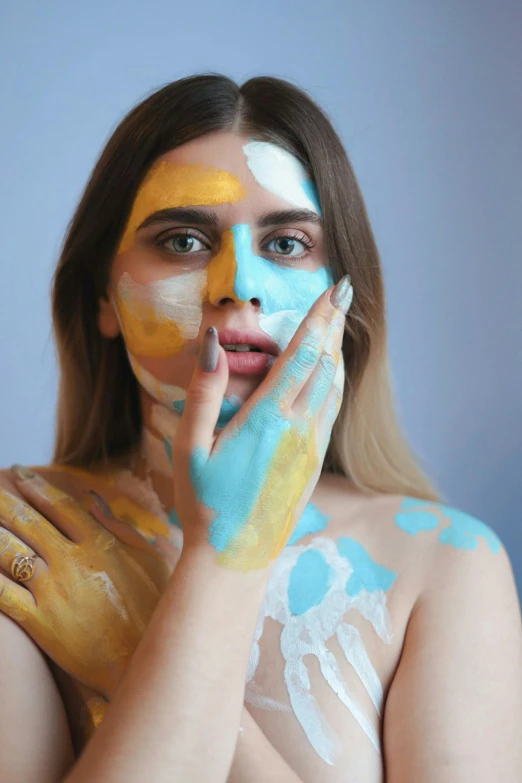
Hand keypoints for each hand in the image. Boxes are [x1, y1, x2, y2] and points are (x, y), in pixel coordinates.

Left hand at [0, 471, 172, 699]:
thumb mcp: (152, 558)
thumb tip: (92, 499)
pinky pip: (2, 594)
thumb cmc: (157, 609)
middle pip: (28, 523)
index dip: (37, 487)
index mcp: (99, 542)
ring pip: (9, 552)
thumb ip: (120, 527)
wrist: (146, 661)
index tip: (21, 472)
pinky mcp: (40, 622)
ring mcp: (52, 590)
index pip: (59, 506)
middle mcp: (71, 560)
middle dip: (4, 502)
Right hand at [172, 275, 351, 571]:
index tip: (336, 289)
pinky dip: (335, 382)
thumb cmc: (205, 504)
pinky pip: (332, 412)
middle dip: (333, 324)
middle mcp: (298, 429)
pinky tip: (332, 375)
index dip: (319, 318)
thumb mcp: (190, 448)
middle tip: (343, 292)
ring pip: (333, 387)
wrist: (236, 558)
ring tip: (338, 324)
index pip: (302, 355)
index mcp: (268, 419)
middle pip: (324, 364)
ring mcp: (311, 448)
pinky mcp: (314, 464)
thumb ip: (203, 393)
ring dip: (336, 351)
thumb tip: (213, 342)